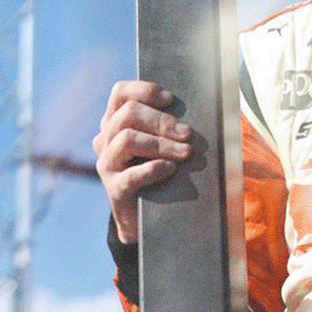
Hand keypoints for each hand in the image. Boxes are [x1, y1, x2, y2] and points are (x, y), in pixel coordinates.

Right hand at [92, 80, 190, 242]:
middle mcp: (106, 140)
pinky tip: (170, 169)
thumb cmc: (163, 173)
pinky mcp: (114, 190)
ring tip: (185, 153)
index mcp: (116, 122)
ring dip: (161, 143)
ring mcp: (107, 164)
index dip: (144, 90)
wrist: (149, 220)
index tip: (170, 99)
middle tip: (187, 133)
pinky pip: (130, 175)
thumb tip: (205, 110)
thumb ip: (171, 127)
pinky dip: (152, 169)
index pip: (120, 93)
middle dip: (161, 120)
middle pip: (127, 114)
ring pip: (126, 139)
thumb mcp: (164, 144)